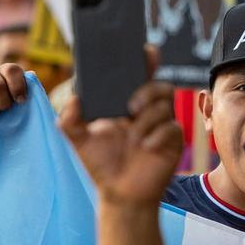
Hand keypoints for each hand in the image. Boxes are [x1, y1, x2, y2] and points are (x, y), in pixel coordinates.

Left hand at [59, 46, 181, 205]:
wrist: (120, 192)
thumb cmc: (102, 163)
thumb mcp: (79, 140)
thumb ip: (70, 119)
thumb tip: (73, 100)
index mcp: (127, 103)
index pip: (140, 75)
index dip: (146, 60)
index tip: (146, 51)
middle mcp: (148, 110)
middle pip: (160, 85)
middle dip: (147, 91)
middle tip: (131, 107)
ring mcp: (162, 125)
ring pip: (166, 105)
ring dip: (148, 120)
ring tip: (134, 137)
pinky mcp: (173, 141)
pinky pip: (173, 128)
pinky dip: (158, 136)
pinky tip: (146, 147)